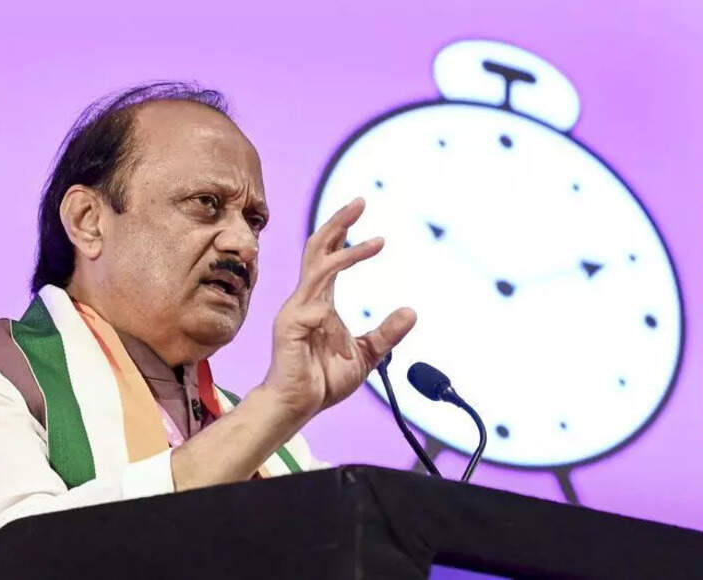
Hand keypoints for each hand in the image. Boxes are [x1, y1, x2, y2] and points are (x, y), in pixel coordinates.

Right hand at [261, 197, 416, 418]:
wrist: (296, 408)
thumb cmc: (323, 381)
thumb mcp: (366, 355)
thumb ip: (386, 333)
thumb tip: (412, 311)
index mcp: (319, 300)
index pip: (328, 255)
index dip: (342, 231)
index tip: (361, 211)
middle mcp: (305, 298)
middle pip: (318, 247)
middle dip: (339, 222)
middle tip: (361, 201)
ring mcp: (295, 310)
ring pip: (320, 268)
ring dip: (348, 253)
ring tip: (377, 242)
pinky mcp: (290, 327)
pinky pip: (313, 308)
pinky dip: (330, 313)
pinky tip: (338, 330)